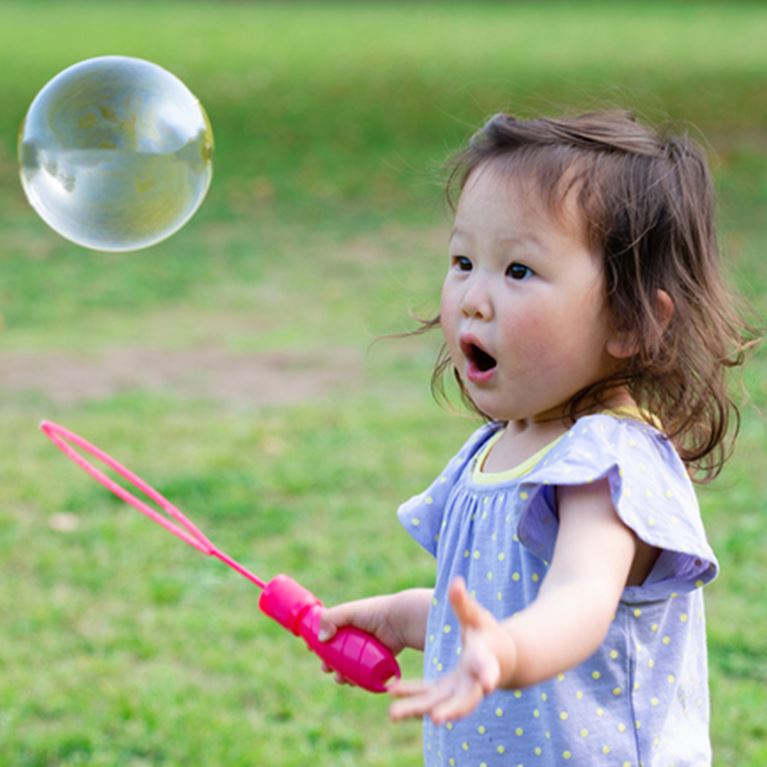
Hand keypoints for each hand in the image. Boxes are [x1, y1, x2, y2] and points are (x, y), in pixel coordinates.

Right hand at [318, 593, 405, 685]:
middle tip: (326, 668)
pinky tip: (352, 682)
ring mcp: (366, 648)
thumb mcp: (349, 611)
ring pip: (348, 664)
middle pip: (336, 652)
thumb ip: (330, 619)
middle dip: (328, 663)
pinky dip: (356, 678)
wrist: (399, 622)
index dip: (318, 642)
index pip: (328, 631)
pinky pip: (363, 672)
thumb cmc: (374, 612)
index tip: (311, 649)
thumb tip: (321, 639)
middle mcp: (355, 634)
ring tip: (340, 678)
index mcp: (347, 621)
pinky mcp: (376, 659)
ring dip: (340, 674)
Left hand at [389, 578, 514, 723]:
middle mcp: (474, 684)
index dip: (488, 675)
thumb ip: (463, 602)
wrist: (497, 657)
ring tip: (392, 714)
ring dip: (417, 709)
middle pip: (463, 700)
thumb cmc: (487, 633)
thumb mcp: (477, 616)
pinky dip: (411, 694)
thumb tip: (456, 582)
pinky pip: (426, 696)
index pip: (488, 669)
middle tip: (434, 719)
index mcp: (485, 661)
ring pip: (438, 705)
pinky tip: (391, 689)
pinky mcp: (446, 694)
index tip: (488, 684)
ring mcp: (459, 692)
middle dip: (448, 710)